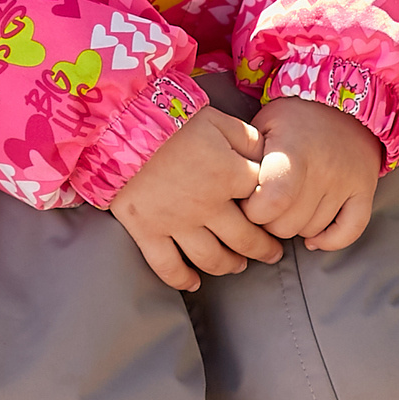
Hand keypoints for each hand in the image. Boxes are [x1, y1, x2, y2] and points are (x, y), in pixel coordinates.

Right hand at [109, 105, 280, 290]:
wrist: (119, 122)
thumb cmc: (171, 117)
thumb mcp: (218, 119)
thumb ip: (248, 139)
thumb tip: (268, 158)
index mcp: (229, 174)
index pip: (265, 201)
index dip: (275, 210)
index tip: (279, 216)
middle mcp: (207, 205)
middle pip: (244, 239)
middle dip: (263, 249)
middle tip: (272, 253)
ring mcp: (176, 222)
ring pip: (212, 258)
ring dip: (230, 265)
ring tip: (238, 265)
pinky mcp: (147, 230)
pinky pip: (167, 266)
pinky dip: (182, 279)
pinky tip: (193, 283)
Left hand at [241, 96, 382, 251]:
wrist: (342, 102)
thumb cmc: (293, 117)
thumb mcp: (262, 125)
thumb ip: (246, 157)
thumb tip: (231, 192)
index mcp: (293, 151)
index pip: (271, 202)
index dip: (252, 210)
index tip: (246, 199)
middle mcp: (323, 169)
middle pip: (288, 224)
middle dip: (268, 221)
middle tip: (264, 203)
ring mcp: (346, 183)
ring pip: (312, 230)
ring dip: (294, 226)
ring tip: (286, 207)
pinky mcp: (364, 191)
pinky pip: (350, 232)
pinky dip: (330, 241)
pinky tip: (313, 237)